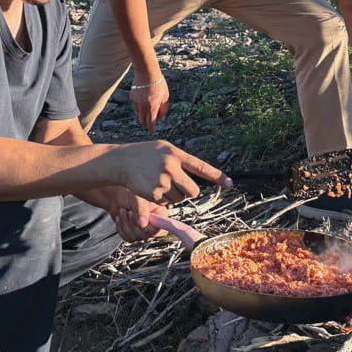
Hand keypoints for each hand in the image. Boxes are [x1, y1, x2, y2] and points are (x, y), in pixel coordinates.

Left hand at [104, 188, 168, 242]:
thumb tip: (143, 224)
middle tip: (129, 212)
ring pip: (136, 237)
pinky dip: (121, 228)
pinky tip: (120, 218)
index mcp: (160, 213)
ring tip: (123, 212)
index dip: (154, 228)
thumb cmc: (129, 194)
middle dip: (134, 224)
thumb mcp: (137, 198)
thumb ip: (141, 210)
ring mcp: (144, 230)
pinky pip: (128, 238)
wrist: (117, 198)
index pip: (162, 226)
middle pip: (147, 234)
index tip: (144, 224)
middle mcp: (154, 223)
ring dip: (125, 224)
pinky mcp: (134, 234)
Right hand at [117, 140, 232, 204]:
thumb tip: (196, 177)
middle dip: (188, 191)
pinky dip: (161, 199)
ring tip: (158, 181)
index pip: (201, 167)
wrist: (120, 161)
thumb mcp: (164, 149)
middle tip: (177, 184)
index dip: (217, 176)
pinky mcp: (153, 193)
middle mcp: (171, 167)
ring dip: (173, 195)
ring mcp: (162, 181)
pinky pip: (166, 203)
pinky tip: (150, 187)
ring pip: (179, 198)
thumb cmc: (145, 153)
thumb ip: (180, 160)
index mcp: (176, 154)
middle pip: (192, 191)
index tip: (230, 184)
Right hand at [130, 74, 169, 133]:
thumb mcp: (165, 96)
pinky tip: (143, 99)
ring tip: (148, 108)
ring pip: (138, 113)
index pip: (150, 122)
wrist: (147, 72)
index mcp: (152, 106)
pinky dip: (139, 106)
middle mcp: (143, 106)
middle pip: (142, 120)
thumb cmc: (158, 84)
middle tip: (149, 124)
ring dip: (142, 114)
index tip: (152, 131)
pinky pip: (135, 105)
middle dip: (146, 124)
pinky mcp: (132, 97)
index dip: (151, 128)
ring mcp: (136, 102)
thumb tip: (161, 118)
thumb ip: (163, 109)